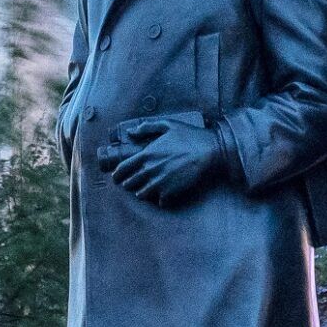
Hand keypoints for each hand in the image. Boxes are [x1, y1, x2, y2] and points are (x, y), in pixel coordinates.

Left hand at [98, 117, 224, 205]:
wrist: (210, 152)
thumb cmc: (190, 136)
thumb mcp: (168, 125)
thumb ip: (147, 127)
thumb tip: (131, 132)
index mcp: (147, 154)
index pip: (123, 169)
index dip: (117, 175)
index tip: (116, 177)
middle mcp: (150, 170)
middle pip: (130, 183)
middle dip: (128, 184)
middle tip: (129, 183)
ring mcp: (160, 183)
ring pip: (141, 194)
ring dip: (141, 192)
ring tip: (144, 190)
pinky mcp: (171, 192)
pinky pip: (158, 201)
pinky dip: (158, 199)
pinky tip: (162, 194)